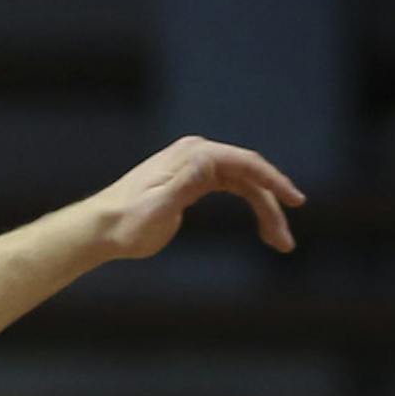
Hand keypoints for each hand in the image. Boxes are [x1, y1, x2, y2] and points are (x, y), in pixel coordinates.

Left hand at [90, 137, 303, 263]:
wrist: (99, 228)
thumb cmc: (125, 223)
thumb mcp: (157, 207)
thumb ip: (185, 183)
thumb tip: (210, 160)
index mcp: (195, 155)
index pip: (246, 164)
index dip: (274, 182)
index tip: (295, 202)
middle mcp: (199, 154)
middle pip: (249, 176)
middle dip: (272, 206)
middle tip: (285, 241)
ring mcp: (196, 165)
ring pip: (244, 185)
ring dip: (264, 211)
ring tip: (278, 241)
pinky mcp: (192, 180)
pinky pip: (232, 188)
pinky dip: (249, 205)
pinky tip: (261, 226)